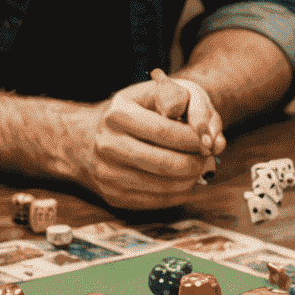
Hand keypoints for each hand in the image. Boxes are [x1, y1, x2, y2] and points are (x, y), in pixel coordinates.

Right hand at [68, 79, 223, 209]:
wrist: (85, 140)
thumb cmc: (127, 113)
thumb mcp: (147, 93)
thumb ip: (177, 99)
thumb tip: (203, 129)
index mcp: (117, 114)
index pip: (165, 131)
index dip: (193, 139)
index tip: (208, 141)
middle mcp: (108, 144)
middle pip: (166, 163)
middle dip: (196, 163)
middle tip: (210, 159)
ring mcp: (108, 174)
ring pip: (163, 186)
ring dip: (190, 181)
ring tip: (200, 170)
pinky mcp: (114, 196)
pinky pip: (155, 201)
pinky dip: (177, 195)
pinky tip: (186, 183)